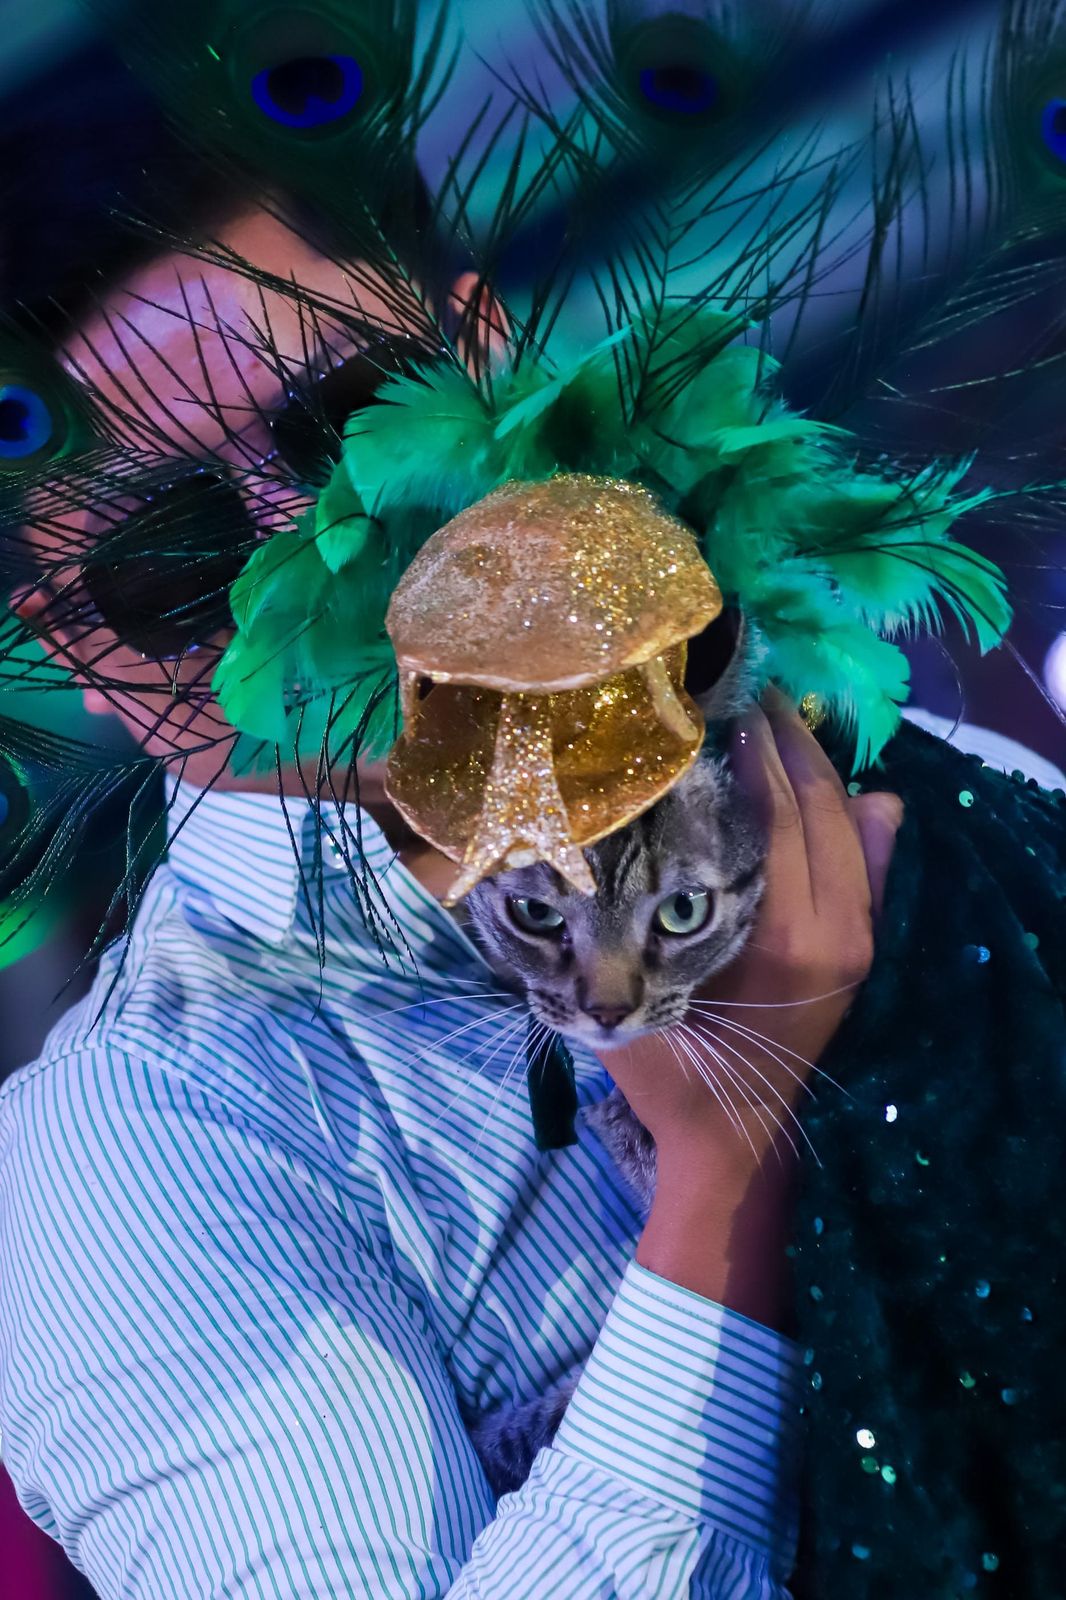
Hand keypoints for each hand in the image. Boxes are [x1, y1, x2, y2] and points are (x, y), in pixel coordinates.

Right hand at [609, 690, 903, 1175]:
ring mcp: (857, 936)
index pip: (781, 810)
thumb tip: (663, 824)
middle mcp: (836, 927)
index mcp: (785, 936)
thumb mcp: (645, 993)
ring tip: (763, 713)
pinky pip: (860, 855)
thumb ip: (669, 903)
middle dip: (788, 740)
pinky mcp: (859, 944)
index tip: (715, 691)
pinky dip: (835, 805)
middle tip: (738, 683)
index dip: (753, 746)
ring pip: (850, 823)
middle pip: (824, 805)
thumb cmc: (672, 1070)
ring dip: (812, 765)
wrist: (730, 1142)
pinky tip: (800, 771)